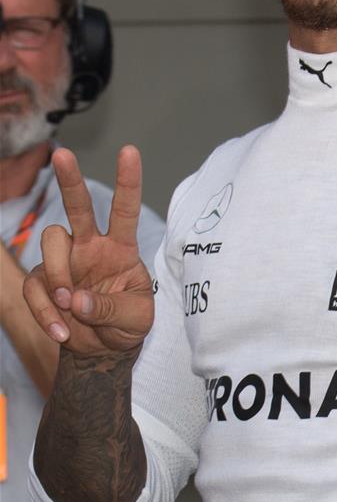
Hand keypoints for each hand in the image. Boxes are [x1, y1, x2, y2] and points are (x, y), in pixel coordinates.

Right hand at [23, 146, 153, 357]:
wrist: (103, 350)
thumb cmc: (128, 323)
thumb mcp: (136, 319)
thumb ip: (112, 308)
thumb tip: (77, 300)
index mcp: (121, 248)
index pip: (125, 210)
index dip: (128, 181)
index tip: (129, 151)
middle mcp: (91, 247)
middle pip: (79, 207)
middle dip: (70, 180)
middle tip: (62, 154)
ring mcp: (65, 262)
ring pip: (52, 240)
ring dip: (59, 274)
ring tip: (70, 306)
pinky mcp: (44, 282)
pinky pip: (35, 287)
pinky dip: (45, 312)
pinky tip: (61, 331)